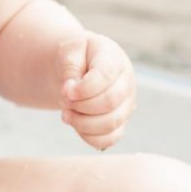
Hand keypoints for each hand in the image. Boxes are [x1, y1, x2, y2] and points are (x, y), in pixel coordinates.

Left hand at [57, 33, 134, 149]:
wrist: (80, 67)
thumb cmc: (77, 57)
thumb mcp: (69, 52)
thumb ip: (70, 69)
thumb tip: (70, 92)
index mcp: (114, 60)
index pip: (105, 76)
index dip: (83, 89)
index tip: (65, 90)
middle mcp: (126, 83)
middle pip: (109, 102)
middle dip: (80, 106)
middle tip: (64, 101)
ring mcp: (126, 105)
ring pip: (110, 124)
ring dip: (82, 123)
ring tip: (66, 113)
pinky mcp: (120, 123)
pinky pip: (109, 139)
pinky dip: (89, 136)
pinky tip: (76, 123)